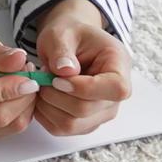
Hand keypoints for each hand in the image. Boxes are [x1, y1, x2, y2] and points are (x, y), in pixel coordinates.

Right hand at [0, 21, 44, 141]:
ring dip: (25, 106)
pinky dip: (20, 113)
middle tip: (31, 76)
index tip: (27, 78)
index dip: (5, 90)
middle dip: (21, 97)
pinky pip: (8, 131)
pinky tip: (18, 94)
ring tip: (25, 82)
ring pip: (6, 127)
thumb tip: (19, 60)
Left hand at [29, 0, 132, 138]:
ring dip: (47, 104)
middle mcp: (114, 96)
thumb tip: (64, 71)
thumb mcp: (62, 33)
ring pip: (71, 124)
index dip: (83, 88)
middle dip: (55, 95)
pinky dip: (44, 114)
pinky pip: (60, 129)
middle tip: (42, 76)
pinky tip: (43, 95)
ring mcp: (101, 113)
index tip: (57, 78)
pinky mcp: (84, 123)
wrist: (69, 45)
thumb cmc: (69, 36)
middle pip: (86, 110)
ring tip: (44, 83)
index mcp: (119, 66)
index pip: (115, 89)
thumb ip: (62, 49)